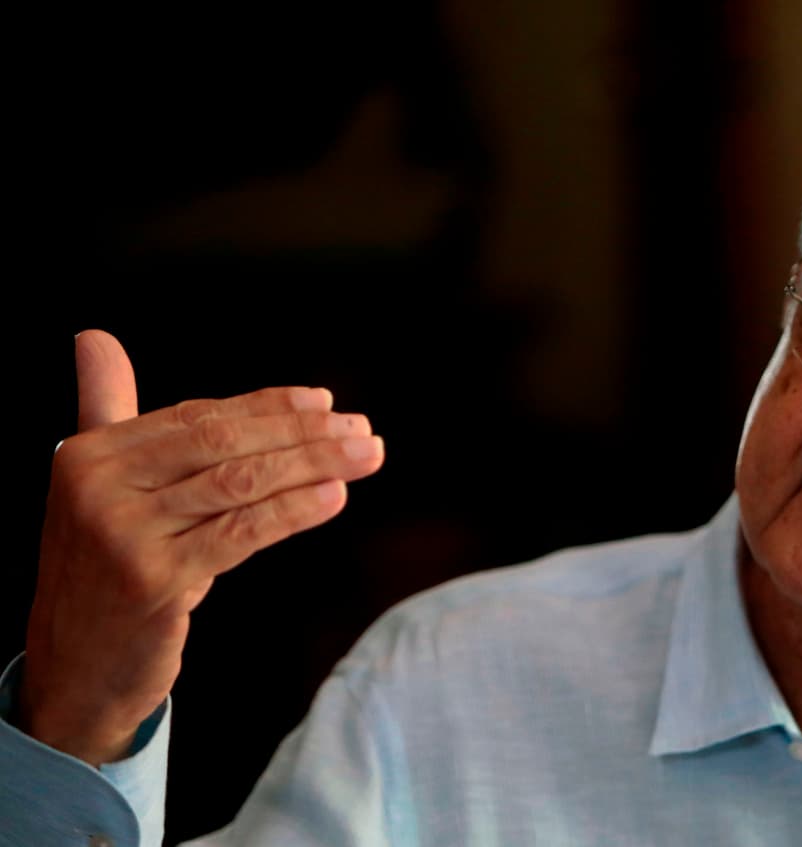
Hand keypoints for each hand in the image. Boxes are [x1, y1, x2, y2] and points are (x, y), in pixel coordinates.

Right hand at [17, 331, 384, 765]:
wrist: (75, 668)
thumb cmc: (105, 569)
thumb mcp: (100, 488)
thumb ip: (108, 411)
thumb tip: (95, 337)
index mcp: (87, 453)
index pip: (199, 417)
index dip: (268, 407)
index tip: (325, 404)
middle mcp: (98, 486)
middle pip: (224, 442)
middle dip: (301, 433)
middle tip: (361, 430)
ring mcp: (123, 534)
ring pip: (240, 483)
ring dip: (314, 464)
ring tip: (366, 455)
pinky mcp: (155, 580)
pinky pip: (242, 532)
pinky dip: (295, 510)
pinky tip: (335, 496)